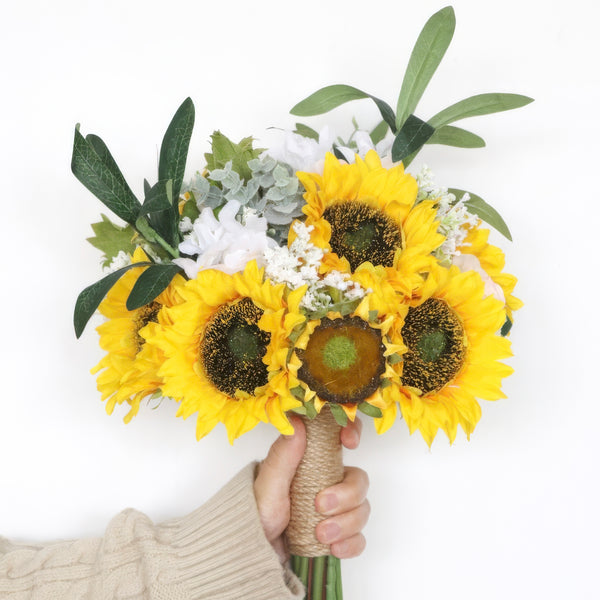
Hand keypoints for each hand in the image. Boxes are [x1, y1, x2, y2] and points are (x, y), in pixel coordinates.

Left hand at [254, 415, 369, 562]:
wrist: (253, 552)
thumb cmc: (257, 512)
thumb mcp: (268, 484)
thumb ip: (283, 455)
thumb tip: (296, 421)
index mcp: (312, 462)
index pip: (340, 437)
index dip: (353, 431)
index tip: (349, 441)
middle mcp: (328, 482)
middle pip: (358, 480)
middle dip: (346, 495)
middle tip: (321, 506)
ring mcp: (335, 510)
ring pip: (361, 510)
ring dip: (346, 524)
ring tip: (320, 534)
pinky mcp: (337, 536)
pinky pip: (359, 538)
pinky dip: (350, 544)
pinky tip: (333, 548)